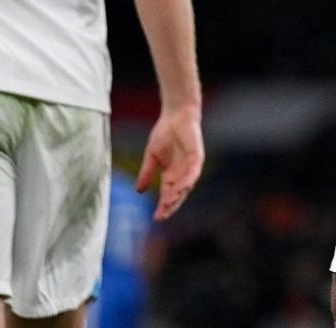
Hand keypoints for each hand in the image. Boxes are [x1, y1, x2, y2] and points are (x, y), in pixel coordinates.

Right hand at [136, 103, 203, 221]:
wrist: (175, 116)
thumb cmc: (165, 134)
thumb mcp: (151, 157)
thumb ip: (146, 173)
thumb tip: (138, 191)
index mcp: (171, 174)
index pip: (168, 194)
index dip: (163, 206)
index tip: (156, 218)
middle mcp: (182, 173)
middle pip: (178, 194)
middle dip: (171, 205)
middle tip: (163, 216)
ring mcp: (190, 166)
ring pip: (186, 185)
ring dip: (178, 195)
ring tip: (169, 204)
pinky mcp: (197, 157)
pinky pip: (193, 172)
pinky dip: (188, 180)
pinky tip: (182, 188)